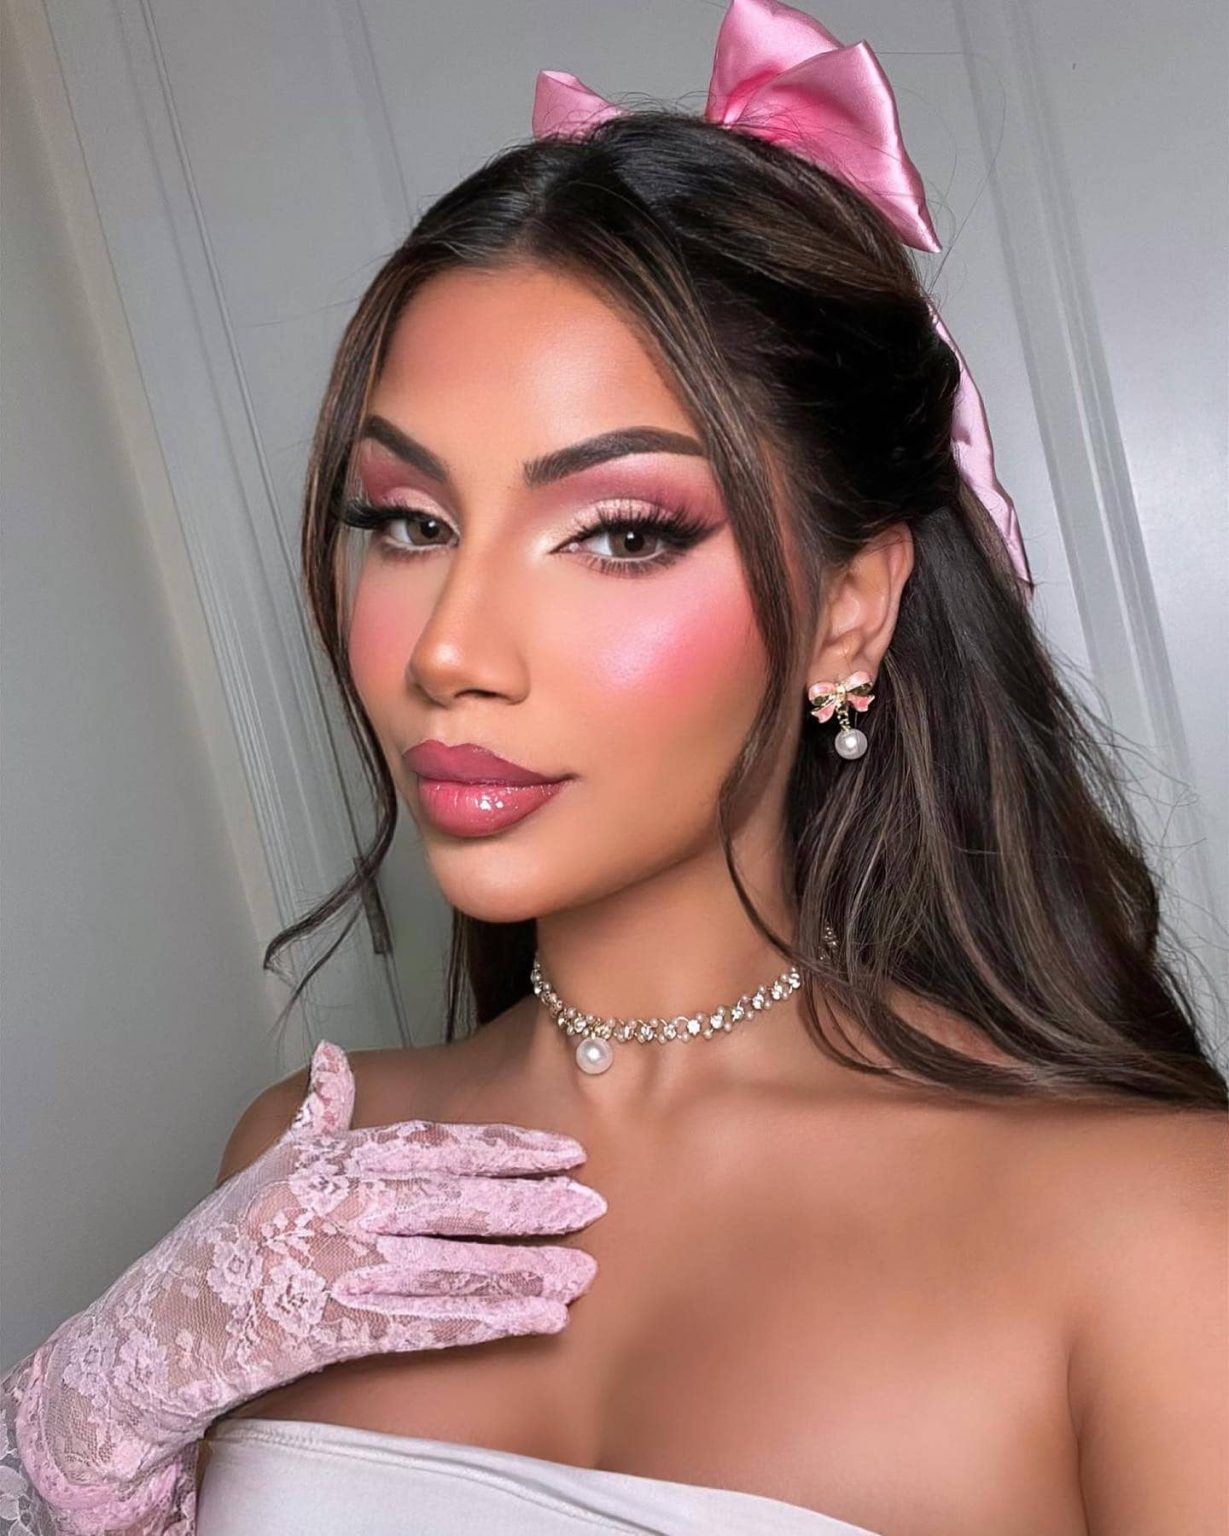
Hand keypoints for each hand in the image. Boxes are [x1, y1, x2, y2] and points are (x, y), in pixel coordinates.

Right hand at [6, 1040, 604, 1533]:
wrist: (158, 1333)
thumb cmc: (220, 1243)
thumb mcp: (263, 1166)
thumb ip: (314, 1114)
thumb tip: (331, 1055)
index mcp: (329, 1160)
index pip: (435, 1145)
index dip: (504, 1147)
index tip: (561, 1148)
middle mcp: (339, 1208)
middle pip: (455, 1201)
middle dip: (530, 1202)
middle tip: (594, 1202)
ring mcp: (339, 1270)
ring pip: (452, 1266)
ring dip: (523, 1269)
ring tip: (582, 1270)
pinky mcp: (335, 1332)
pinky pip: (426, 1326)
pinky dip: (486, 1322)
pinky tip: (536, 1319)